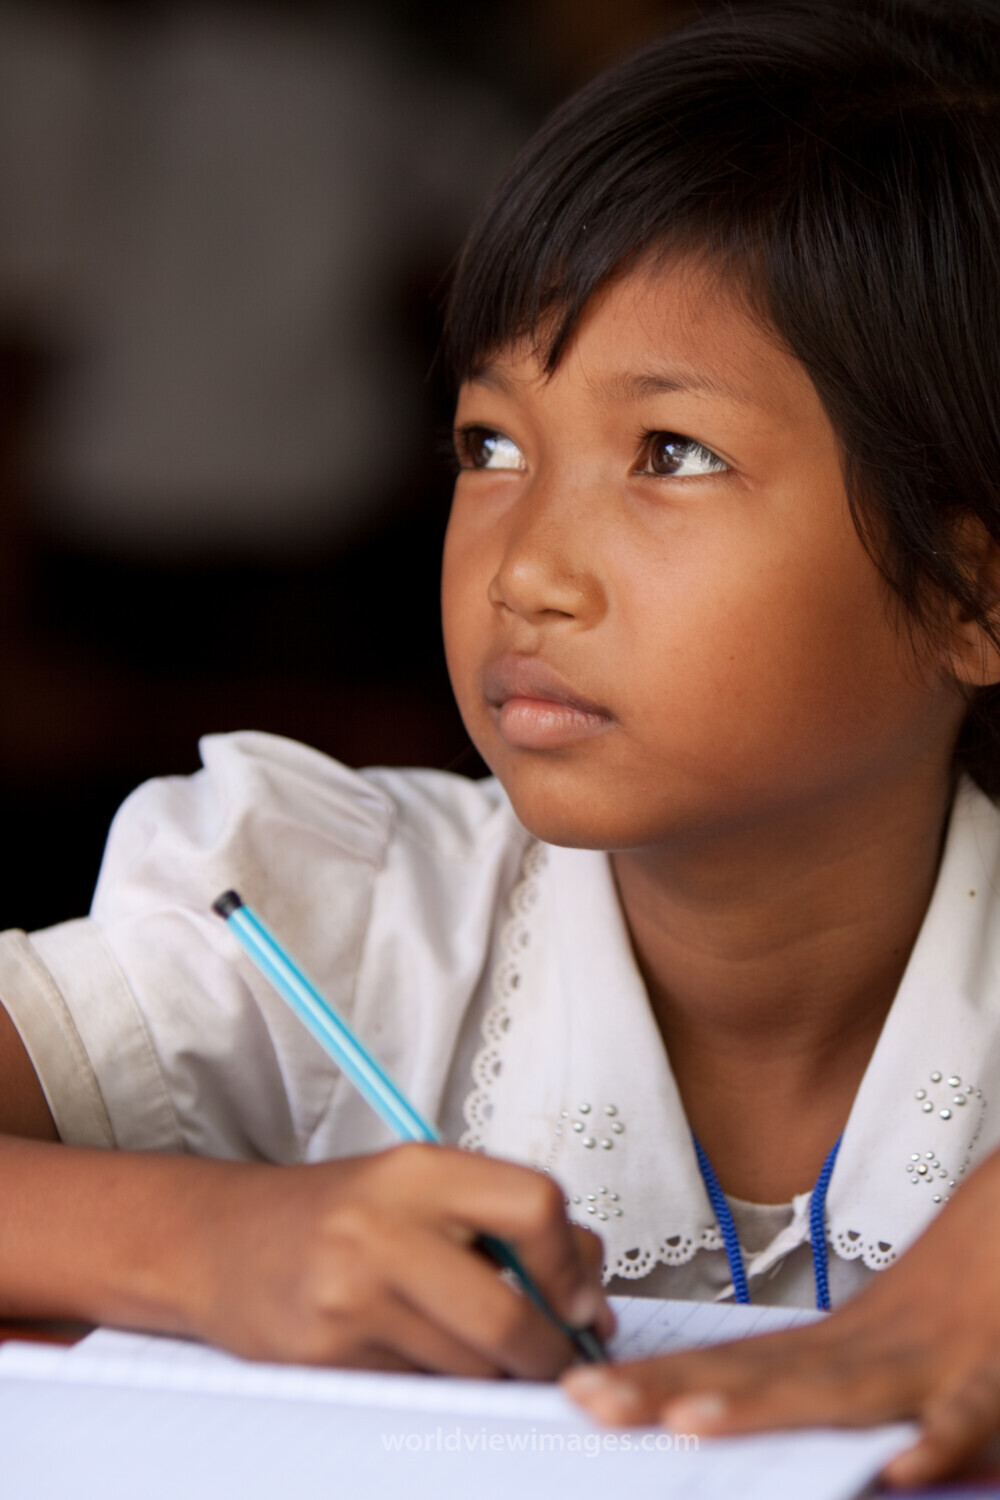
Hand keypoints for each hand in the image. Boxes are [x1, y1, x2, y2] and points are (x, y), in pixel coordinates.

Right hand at [176, 1144, 612, 1377]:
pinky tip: (426, 1360)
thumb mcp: (419, 1188)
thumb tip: (589, 1300)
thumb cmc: (338, 1215)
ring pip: (467, 1367)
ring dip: (496, 1376)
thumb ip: (504, 1222)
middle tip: (559, 1361)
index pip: (535, 1204)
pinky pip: (420, 1391)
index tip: (579, 1299)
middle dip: (547, 1353)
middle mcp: (383, 1226)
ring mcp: (350, 1294)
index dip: (573, 1262)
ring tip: (487, 1356)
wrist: (221, 1241)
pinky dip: (442, 1387)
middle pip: (507, 1315)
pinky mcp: (326, 1354)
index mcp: (419, 1169)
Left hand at [563, 1147, 999, 1487]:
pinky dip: (939, 1435)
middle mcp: (865, 1351)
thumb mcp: (880, 1343)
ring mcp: (927, 1364)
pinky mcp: (994, 1378)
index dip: (656, 1381)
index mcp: (834, 1348)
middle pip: (758, 1376)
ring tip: (687, 1422)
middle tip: (591, 1401)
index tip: (580, 1389)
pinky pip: (969, 1413)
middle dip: (671, 1392)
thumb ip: (816, 1377)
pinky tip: (900, 1464)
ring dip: (765, 1406)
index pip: (730, 1366)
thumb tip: (725, 1402)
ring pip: (839, 1389)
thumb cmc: (955, 1295)